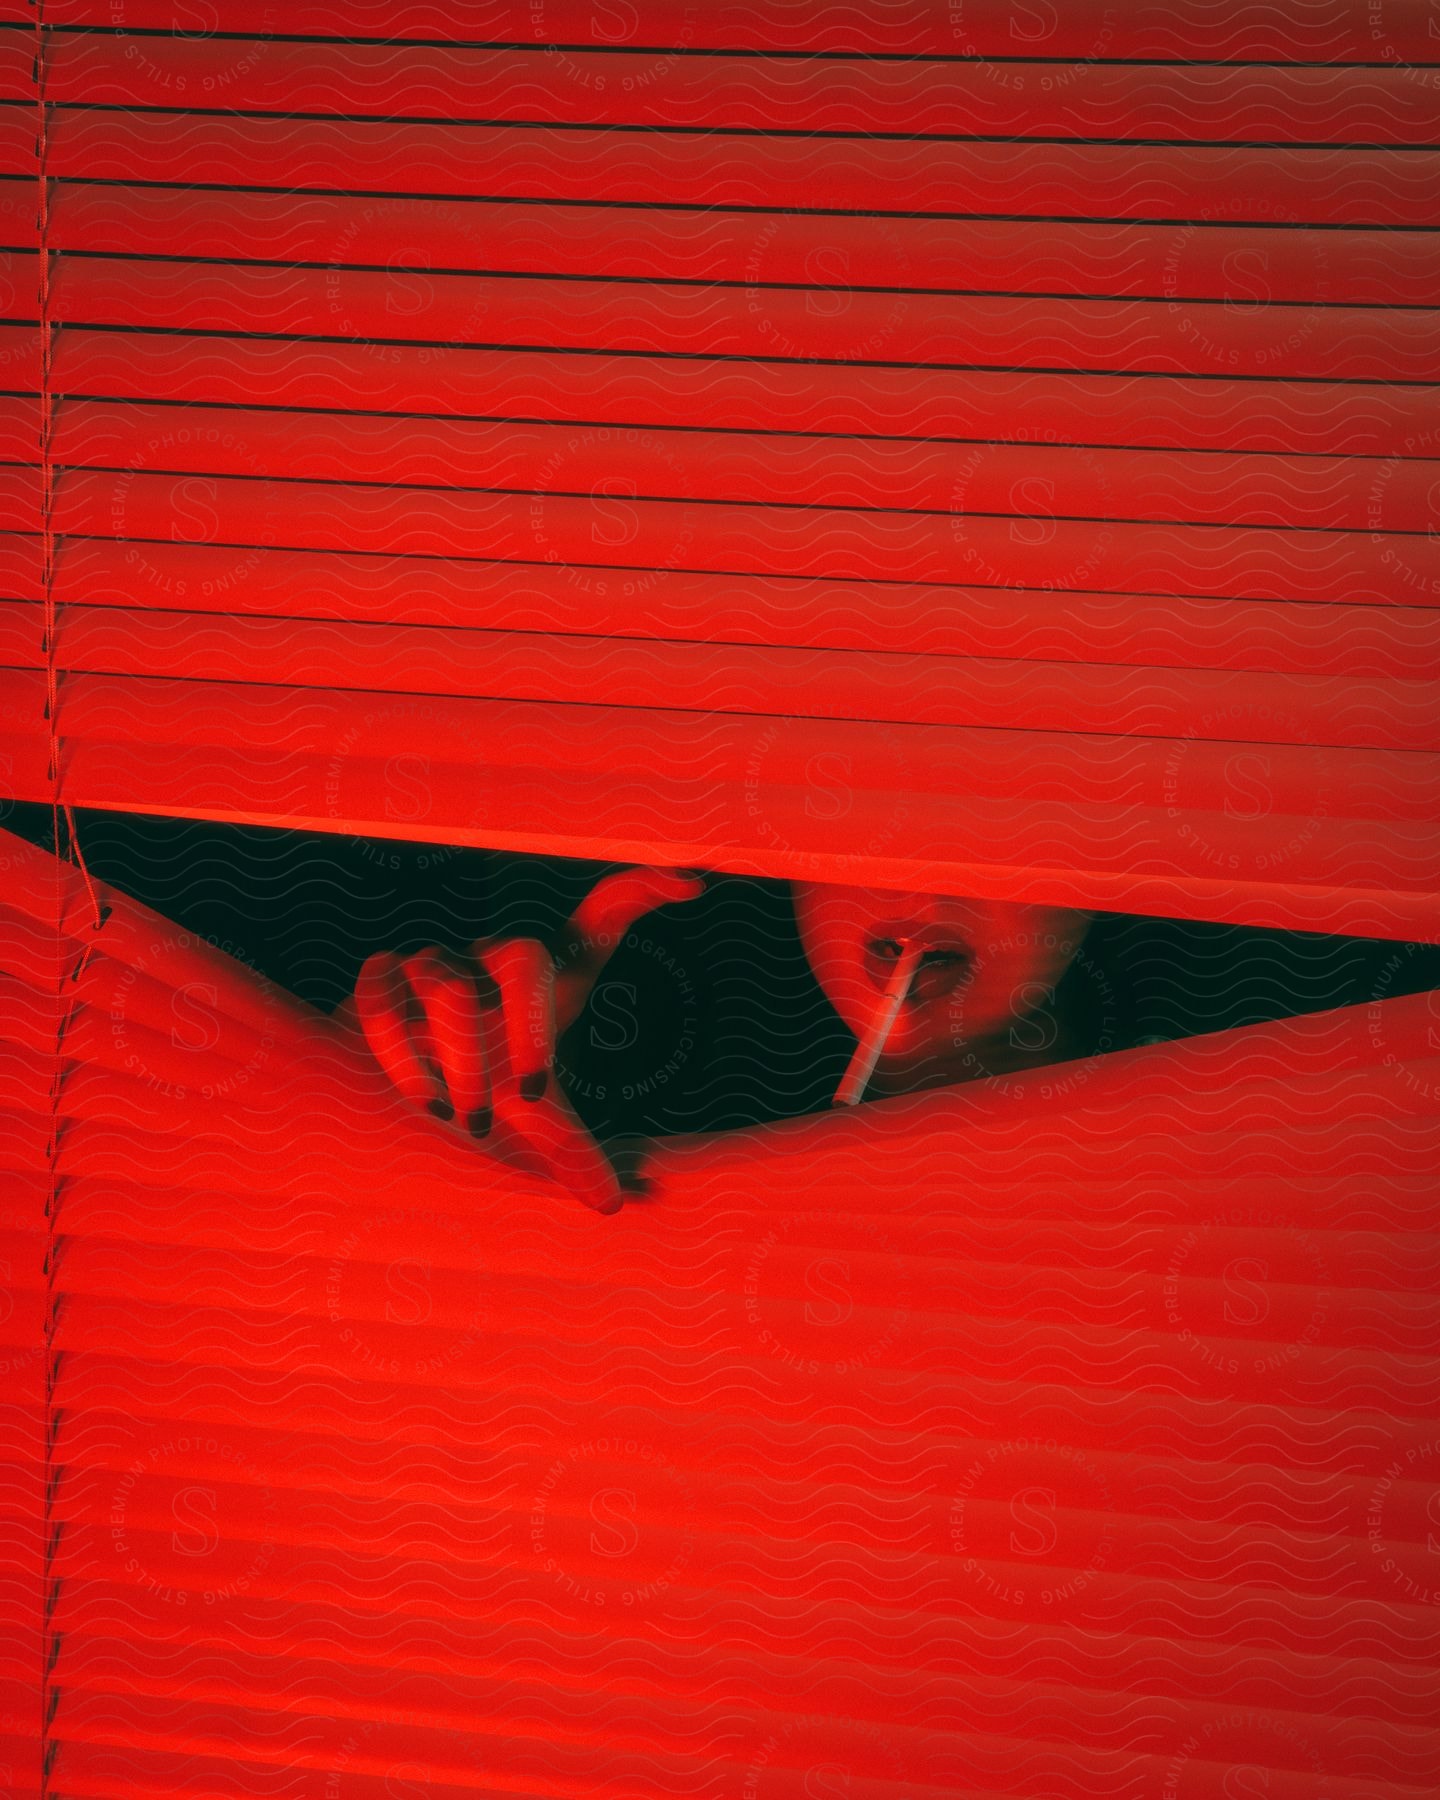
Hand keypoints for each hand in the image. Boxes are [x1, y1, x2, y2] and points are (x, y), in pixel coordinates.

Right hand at [342, 867, 705, 1212]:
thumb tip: (616, 1206)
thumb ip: (571, 1150)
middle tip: (529, 1098)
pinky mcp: (379, 980)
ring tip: (471, 1123)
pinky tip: (424, 1103)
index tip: (689, 885)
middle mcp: (492, 958)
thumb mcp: (534, 1114)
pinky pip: (384, 1002)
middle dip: (528, 1031)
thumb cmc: (483, 1086)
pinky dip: (405, 1057)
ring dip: (462, 1060)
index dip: (639, 892)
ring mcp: (434, 962)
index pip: (598, 918)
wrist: (392, 1085)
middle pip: (522, 960)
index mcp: (547, 975)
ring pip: (449, 988)